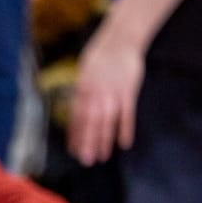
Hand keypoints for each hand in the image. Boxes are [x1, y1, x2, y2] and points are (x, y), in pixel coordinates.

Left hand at [67, 27, 145, 165]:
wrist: (119, 42)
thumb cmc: (100, 59)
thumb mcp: (85, 76)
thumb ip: (82, 95)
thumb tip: (78, 113)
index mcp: (82, 92)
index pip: (76, 118)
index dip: (75, 135)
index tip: (73, 151)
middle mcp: (95, 95)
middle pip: (90, 123)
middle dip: (87, 143)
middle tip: (85, 161)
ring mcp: (112, 94)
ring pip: (107, 122)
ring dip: (104, 140)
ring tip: (102, 157)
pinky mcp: (128, 92)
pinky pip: (126, 114)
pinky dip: (125, 129)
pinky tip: (124, 144)